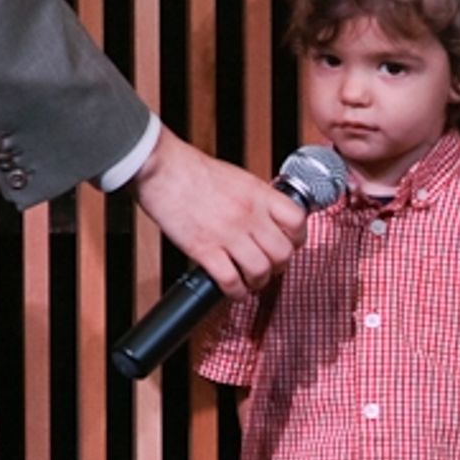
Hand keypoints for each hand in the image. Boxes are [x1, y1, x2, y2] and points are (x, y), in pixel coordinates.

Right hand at [130, 126, 306, 298]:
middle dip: (279, 266)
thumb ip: (257, 198)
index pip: (297, 221)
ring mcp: (228, 233)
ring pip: (261, 271)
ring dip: (258, 282)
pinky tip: (232, 288)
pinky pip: (231, 281)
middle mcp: (248, 214)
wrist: (162, 168)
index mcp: (258, 194)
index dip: (297, 238)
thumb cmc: (193, 171)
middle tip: (269, 266)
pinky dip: (235, 291)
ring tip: (250, 280)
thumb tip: (269, 217)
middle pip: (283, 253)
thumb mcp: (238, 178)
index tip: (289, 244)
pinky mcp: (205, 249)